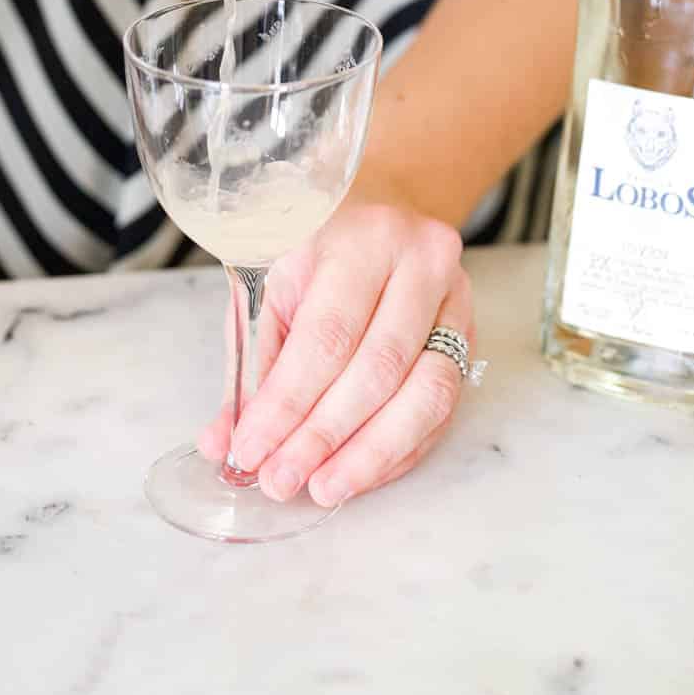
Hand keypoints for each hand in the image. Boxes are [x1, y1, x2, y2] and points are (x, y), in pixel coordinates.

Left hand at [198, 202, 473, 506]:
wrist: (379, 206)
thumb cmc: (314, 246)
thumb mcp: (271, 282)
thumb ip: (252, 363)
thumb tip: (224, 443)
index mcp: (361, 238)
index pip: (326, 335)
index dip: (287, 403)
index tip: (250, 451)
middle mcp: (420, 262)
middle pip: (377, 369)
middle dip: (324, 437)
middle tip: (281, 480)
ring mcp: (455, 299)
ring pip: (426, 395)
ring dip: (369, 455)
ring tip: (322, 488)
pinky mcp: (469, 334)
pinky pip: (441, 408)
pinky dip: (397, 450)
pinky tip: (358, 471)